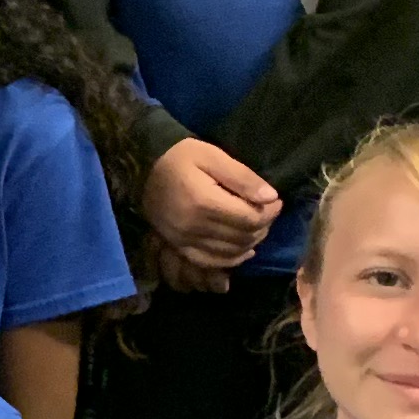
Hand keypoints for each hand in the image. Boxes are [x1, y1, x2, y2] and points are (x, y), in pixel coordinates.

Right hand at [145, 138, 277, 273]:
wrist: (142, 167)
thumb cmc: (180, 156)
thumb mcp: (212, 156)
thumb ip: (242, 177)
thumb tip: (271, 197)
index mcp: (203, 202)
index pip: (250, 218)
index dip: (270, 212)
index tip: (276, 200)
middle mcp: (193, 227)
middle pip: (243, 237)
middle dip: (263, 226)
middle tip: (267, 211)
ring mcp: (184, 240)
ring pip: (232, 252)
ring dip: (251, 242)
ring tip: (256, 225)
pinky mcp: (178, 247)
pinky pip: (212, 262)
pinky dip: (232, 259)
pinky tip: (243, 249)